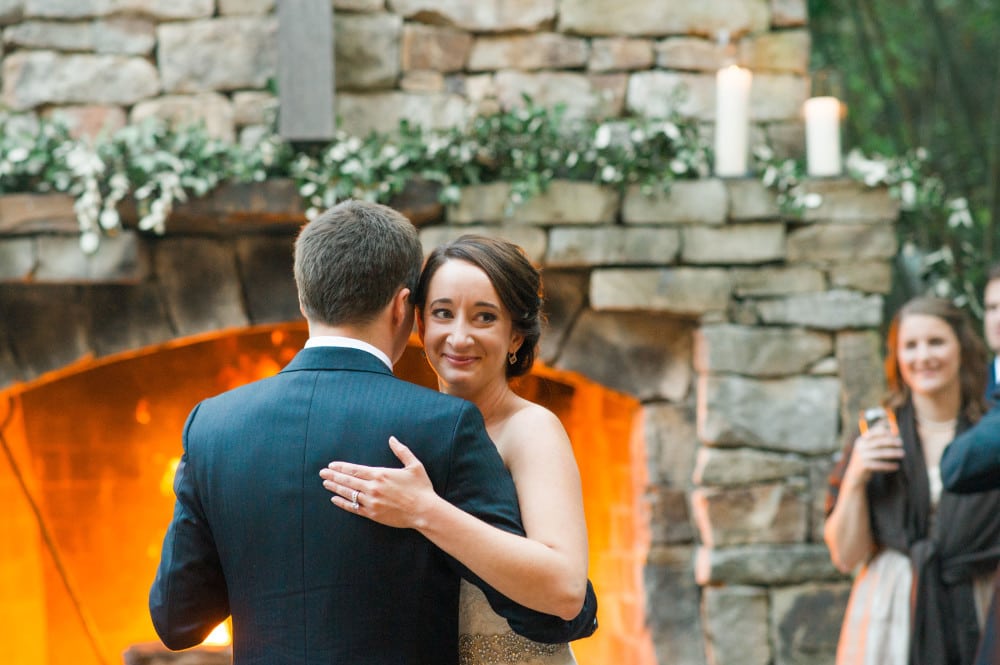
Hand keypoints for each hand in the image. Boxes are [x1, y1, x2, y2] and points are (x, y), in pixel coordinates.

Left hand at [319, 436, 436, 528]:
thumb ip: (402, 451)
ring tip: (325, 483)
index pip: (355, 470)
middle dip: (333, 476)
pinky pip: (353, 508)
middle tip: (322, 472)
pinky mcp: (373, 514)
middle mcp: (373, 488)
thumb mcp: (414, 465)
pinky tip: (334, 499)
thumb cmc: (421, 487)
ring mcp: (371, 502)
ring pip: (348, 494)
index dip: (341, 467)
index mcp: (380, 474)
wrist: (424, 511)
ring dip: (335, 488)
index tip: (332, 465)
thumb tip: (392, 439)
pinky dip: (343, 503)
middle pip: (348, 481)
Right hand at [845, 428, 903, 484]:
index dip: (886, 432)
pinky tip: (896, 466)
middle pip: (879, 442)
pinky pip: (880, 465)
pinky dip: (889, 465)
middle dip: (891, 441)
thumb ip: (877, 440)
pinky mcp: (864, 466)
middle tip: (901, 443)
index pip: (874, 432)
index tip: (896, 434)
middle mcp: (860, 447)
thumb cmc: (866, 460)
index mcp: (861, 440)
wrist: (855, 476)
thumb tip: (893, 431)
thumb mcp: (867, 448)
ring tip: (902, 453)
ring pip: (881, 453)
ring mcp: (862, 456)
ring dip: (893, 453)